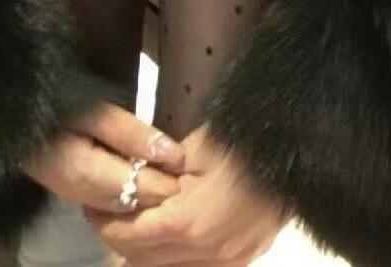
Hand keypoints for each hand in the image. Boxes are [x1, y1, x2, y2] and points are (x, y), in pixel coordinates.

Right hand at [24, 101, 185, 217]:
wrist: (11, 105)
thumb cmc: (55, 99)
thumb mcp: (95, 109)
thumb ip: (132, 134)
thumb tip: (173, 155)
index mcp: (86, 175)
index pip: (142, 191)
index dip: (169, 181)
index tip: (190, 164)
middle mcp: (79, 196)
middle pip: (133, 203)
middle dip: (161, 191)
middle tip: (188, 173)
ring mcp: (71, 196)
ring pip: (121, 205)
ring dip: (146, 192)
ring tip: (168, 171)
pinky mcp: (68, 189)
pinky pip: (107, 200)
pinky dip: (128, 190)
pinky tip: (139, 172)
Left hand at [84, 123, 287, 263]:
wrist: (297, 143)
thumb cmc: (242, 138)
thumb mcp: (195, 149)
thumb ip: (161, 174)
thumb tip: (140, 183)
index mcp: (188, 225)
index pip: (129, 238)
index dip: (106, 223)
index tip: (93, 206)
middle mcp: (207, 255)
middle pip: (146, 261)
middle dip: (123, 240)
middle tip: (111, 213)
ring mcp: (231, 261)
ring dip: (151, 253)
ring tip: (141, 224)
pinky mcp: (247, 256)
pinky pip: (200, 266)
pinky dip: (181, 257)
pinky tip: (175, 236)